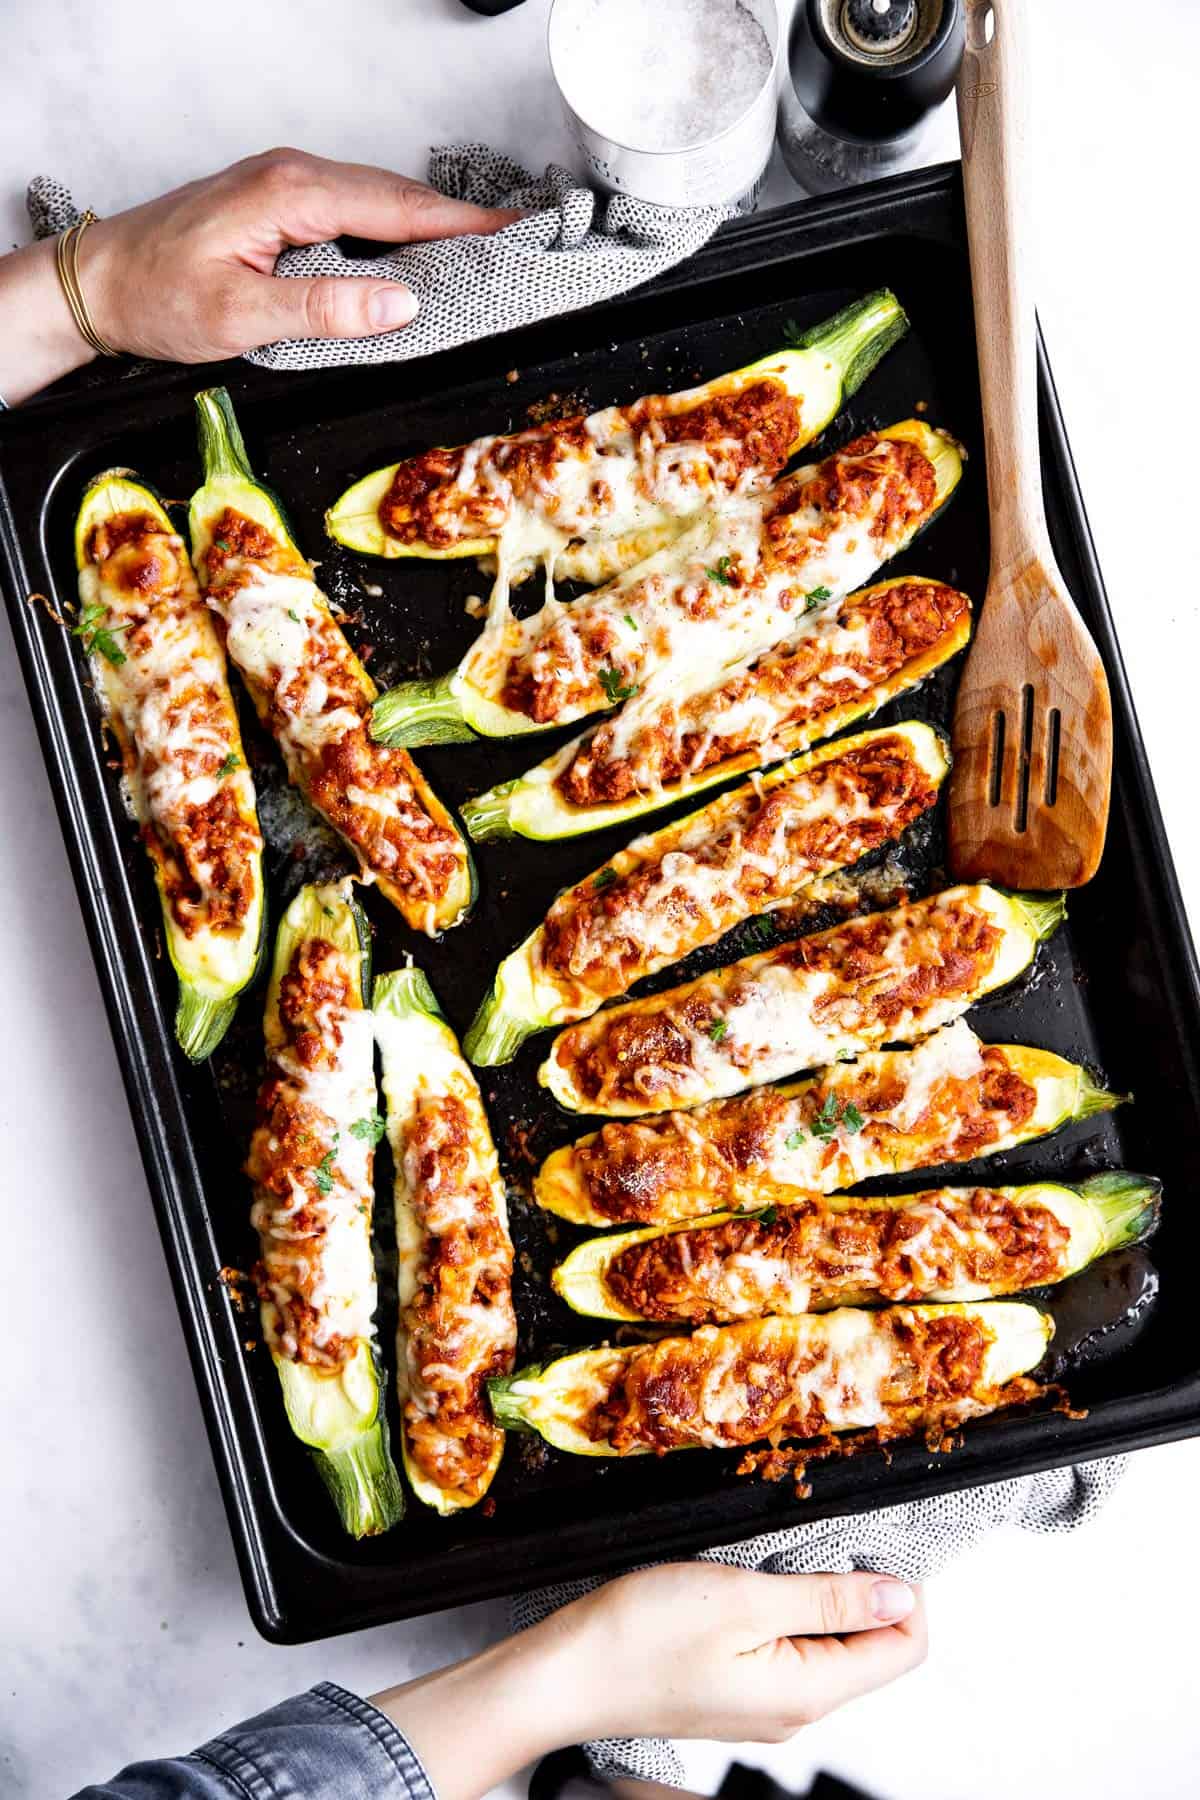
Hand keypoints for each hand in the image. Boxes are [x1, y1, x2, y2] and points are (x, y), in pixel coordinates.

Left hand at [0, 148, 517, 402]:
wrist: (98, 282)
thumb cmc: (158, 296)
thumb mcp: (240, 315)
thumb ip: (324, 308)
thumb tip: (402, 304)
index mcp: (293, 193)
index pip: (400, 208)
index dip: (466, 227)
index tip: (520, 237)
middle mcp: (294, 176)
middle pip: (400, 197)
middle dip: (464, 222)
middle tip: (522, 246)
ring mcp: (287, 185)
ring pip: (380, 202)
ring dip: (432, 226)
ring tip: (486, 253)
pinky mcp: (279, 204)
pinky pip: (355, 210)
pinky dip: (396, 229)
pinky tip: (417, 254)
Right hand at [553, 1561, 926, 1743]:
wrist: (566, 1676)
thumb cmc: (640, 1639)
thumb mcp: (744, 1599)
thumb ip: (828, 1598)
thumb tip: (900, 1594)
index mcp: (807, 1693)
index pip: (903, 1649)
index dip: (905, 1590)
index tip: (876, 1540)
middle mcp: (794, 1709)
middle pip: (869, 1648)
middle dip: (861, 1587)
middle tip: (821, 1533)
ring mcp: (764, 1703)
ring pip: (827, 1644)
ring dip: (819, 1593)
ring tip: (778, 1554)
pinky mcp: (735, 1689)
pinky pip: (787, 1649)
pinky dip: (784, 1608)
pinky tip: (750, 1581)